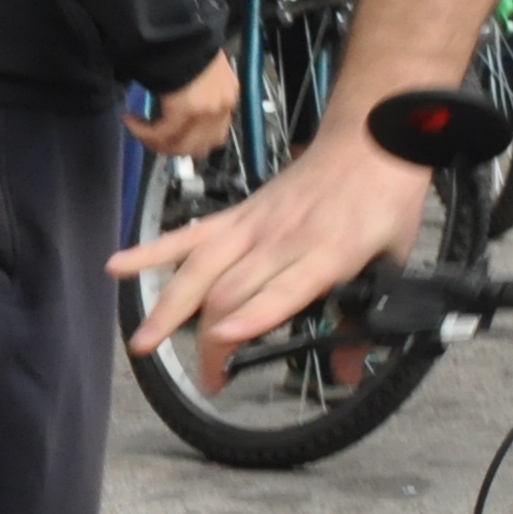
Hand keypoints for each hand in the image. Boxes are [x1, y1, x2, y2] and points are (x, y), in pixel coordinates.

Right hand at [111, 88, 435, 389]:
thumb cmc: (385, 196)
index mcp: (329, 250)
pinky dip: (152, 250)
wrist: (373, 134)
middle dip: (212, 340)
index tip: (226, 342)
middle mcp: (285, 238)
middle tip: (209, 379)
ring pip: (201, 267)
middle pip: (232, 290)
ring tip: (144, 343)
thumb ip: (367, 315)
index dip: (252, 317)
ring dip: (168, 307)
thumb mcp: (393, 258)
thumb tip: (348, 371)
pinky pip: (191, 233)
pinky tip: (118, 267)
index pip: (283, 288)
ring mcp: (256, 224)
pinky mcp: (240, 213)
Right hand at [133, 52, 236, 161]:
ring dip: (154, 143)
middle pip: (197, 147)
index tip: (166, 138)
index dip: (187, 143)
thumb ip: (195, 97)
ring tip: (138, 129)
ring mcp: (206, 111)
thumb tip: (174, 114)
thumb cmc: (185, 49)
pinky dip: (142, 131)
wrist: (180, 33)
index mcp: (228, 97)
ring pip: (179, 146)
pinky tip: (130, 120)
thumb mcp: (199, 76)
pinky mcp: (185, 111)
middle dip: (169, 148)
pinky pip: (161, 134)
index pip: (213, 137)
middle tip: (148, 138)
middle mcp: (222, 108)